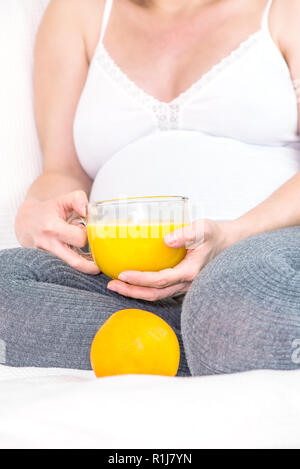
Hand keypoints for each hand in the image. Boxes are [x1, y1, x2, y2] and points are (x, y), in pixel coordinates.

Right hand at [15, 190, 99, 274]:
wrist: (26, 222)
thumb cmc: (48, 211)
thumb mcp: (62, 200)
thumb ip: (78, 199)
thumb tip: (85, 211)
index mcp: (51, 228)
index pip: (79, 238)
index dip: (86, 235)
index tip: (84, 231)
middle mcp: (47, 245)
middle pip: (76, 262)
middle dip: (89, 263)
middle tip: (98, 262)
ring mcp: (44, 257)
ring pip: (70, 270)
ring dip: (83, 268)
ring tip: (91, 265)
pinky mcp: (44, 265)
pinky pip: (63, 273)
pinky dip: (74, 271)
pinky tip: (79, 264)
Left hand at [107, 219, 232, 300]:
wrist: (227, 243)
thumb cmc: (214, 235)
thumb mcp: (203, 229)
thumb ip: (186, 233)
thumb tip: (166, 240)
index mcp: (190, 272)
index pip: (161, 280)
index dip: (141, 279)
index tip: (123, 274)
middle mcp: (186, 283)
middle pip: (155, 293)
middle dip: (132, 292)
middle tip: (111, 285)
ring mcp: (183, 286)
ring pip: (157, 294)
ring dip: (136, 292)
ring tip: (116, 285)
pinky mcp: (180, 282)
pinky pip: (160, 289)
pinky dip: (144, 287)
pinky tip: (131, 280)